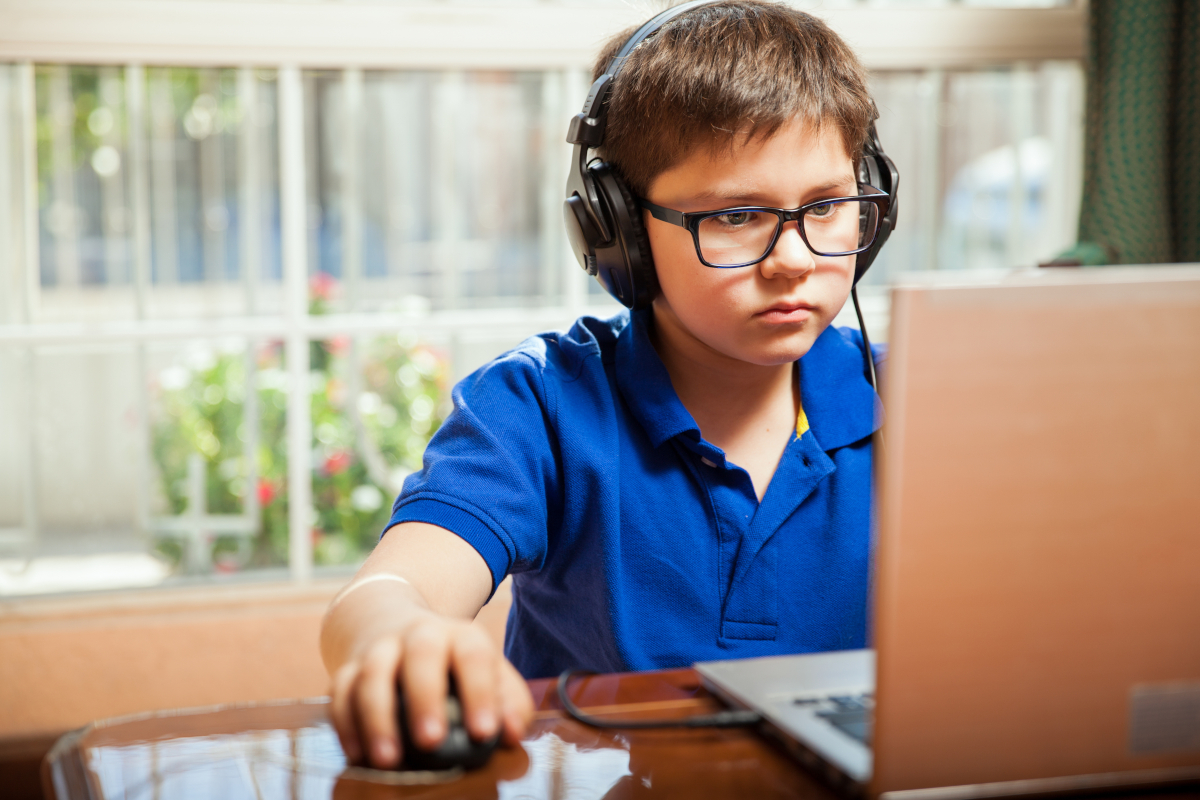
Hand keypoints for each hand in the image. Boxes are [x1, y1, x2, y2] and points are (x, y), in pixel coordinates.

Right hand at [328, 612, 533, 768]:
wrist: (394, 623)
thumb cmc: (452, 663)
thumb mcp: (487, 671)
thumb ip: (509, 701)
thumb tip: (513, 735)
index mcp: (460, 636)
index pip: (474, 656)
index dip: (481, 692)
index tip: (485, 733)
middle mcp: (419, 635)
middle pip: (421, 656)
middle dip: (425, 698)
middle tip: (432, 741)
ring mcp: (380, 650)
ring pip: (373, 674)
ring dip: (378, 718)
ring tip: (387, 760)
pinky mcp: (348, 668)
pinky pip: (339, 693)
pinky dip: (345, 724)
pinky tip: (357, 755)